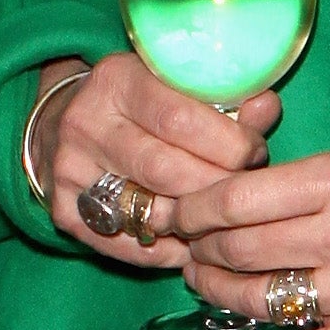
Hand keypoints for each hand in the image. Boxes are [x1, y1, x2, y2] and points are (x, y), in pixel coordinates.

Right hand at [36, 54, 279, 271]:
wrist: (64, 123)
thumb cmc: (139, 103)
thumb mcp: (175, 85)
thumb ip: (226, 98)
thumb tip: (267, 109)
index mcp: (116, 79)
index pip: (180, 118)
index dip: (229, 142)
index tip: (254, 152)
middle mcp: (85, 123)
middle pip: (167, 170)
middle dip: (217, 186)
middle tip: (242, 189)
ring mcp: (68, 171)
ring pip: (149, 212)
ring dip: (195, 222)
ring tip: (218, 214)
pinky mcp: (62, 212)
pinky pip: (127, 245)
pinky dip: (167, 250)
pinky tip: (189, 240)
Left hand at [166, 151, 329, 329]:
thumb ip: (289, 183)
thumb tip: (217, 204)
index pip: (238, 200)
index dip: (194, 210)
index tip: (178, 213)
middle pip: (240, 250)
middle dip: (200, 251)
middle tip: (190, 249)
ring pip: (258, 302)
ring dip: (216, 295)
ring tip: (205, 284)